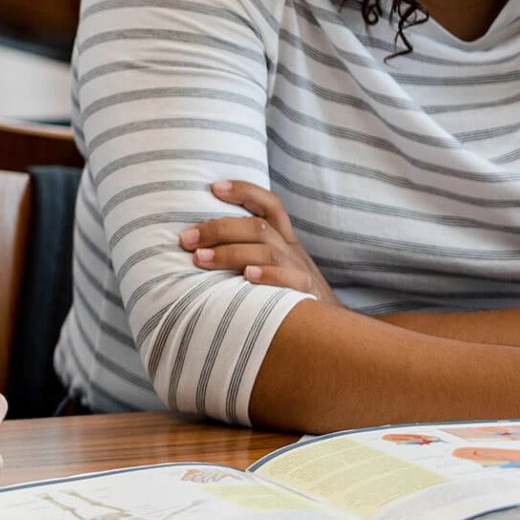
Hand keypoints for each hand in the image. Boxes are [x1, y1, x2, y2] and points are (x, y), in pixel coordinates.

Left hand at [181, 180, 340, 304]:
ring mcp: (301, 271)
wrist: (334, 332)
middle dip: (219, 229)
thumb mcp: (274, 268)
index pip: (270, 205)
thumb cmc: (289, 296)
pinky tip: (246, 277)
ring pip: (268, 251)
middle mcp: (292, 251)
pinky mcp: (308, 296)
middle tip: (186, 239)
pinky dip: (269, 276)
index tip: (214, 187)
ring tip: (200, 259)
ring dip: (230, 253)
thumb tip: (197, 247)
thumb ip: (246, 253)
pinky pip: (291, 280)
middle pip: (258, 227)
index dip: (245, 191)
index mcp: (284, 240)